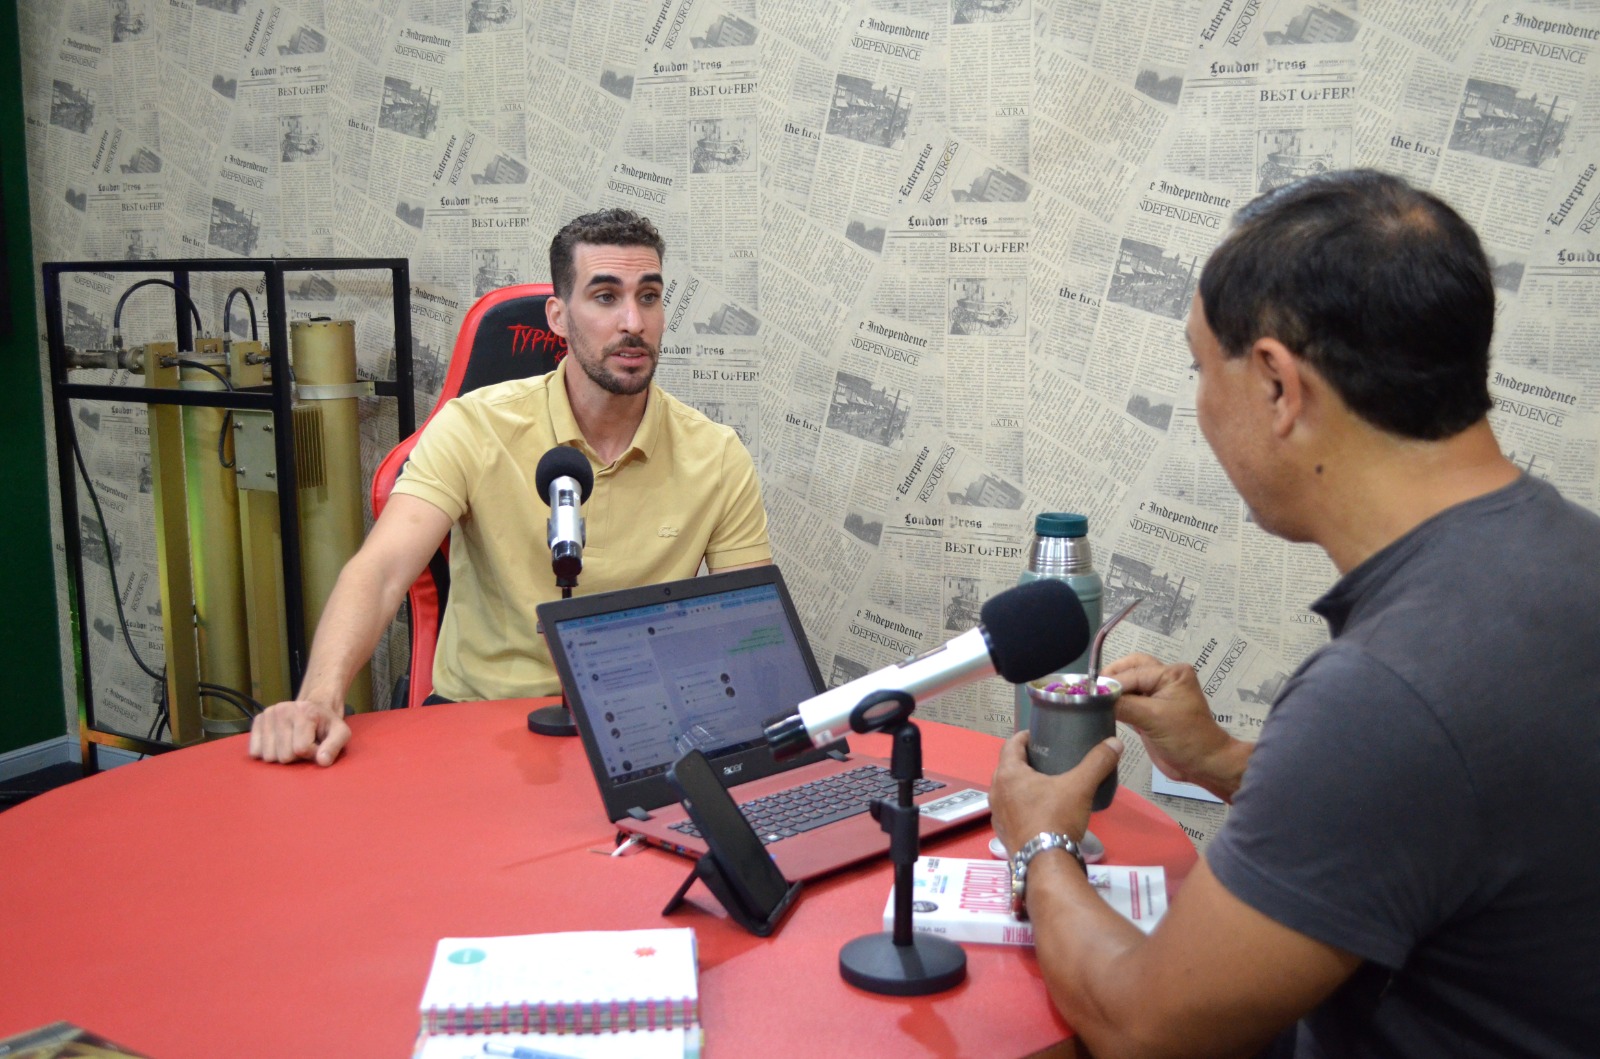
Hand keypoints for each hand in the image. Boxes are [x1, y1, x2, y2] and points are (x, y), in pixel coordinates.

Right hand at [248, 699, 350, 765]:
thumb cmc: (326, 725)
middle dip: (296, 755)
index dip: (311, 753)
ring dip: (282, 755)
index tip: (317, 744)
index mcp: (305, 712)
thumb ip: (334, 747)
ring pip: (269, 756)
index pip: (301, 749)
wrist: (313, 709)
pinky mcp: (257, 721)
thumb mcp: (340, 733)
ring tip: (292, 742)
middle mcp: (283, 710)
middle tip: (303, 744)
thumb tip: (322, 761)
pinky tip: (279, 743)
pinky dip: (267, 752)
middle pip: (284, 755)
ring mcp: (267, 714)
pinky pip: (255, 752)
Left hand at [989, 730, 1122, 857]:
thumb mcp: (1080, 786)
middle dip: (1024, 760)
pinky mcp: (1002, 833)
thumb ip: (1097, 762)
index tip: (1040, 734)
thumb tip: (1115, 742)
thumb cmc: (1057, 817)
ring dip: (1021, 784)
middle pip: (1008, 767)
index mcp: (1007, 774)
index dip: (1025, 736)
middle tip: (1046, 757)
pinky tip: (1038, 809)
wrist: (1046, 863)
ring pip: (1007, 790)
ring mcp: (996, 814)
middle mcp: (995, 791)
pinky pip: (1010, 810)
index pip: (1011, 744)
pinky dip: (1021, 804)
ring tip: (1043, 783)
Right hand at [1103, 652, 1248, 800]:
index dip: (1110, 683)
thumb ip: (1123, 704)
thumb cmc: (1185, 738)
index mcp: (1171, 673)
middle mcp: (1164, 678)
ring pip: (1129, 684)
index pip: (1132, 673)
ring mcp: (1158, 695)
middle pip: (1130, 669)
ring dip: (1113, 691)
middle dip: (1111, 678)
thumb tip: (1095, 697)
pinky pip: (1129, 700)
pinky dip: (1116, 703)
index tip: (1087, 693)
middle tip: (1090, 691)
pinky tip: (1103, 710)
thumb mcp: (1153, 718)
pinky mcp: (1151, 711)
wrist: (1204, 765)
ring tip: (1093, 701)